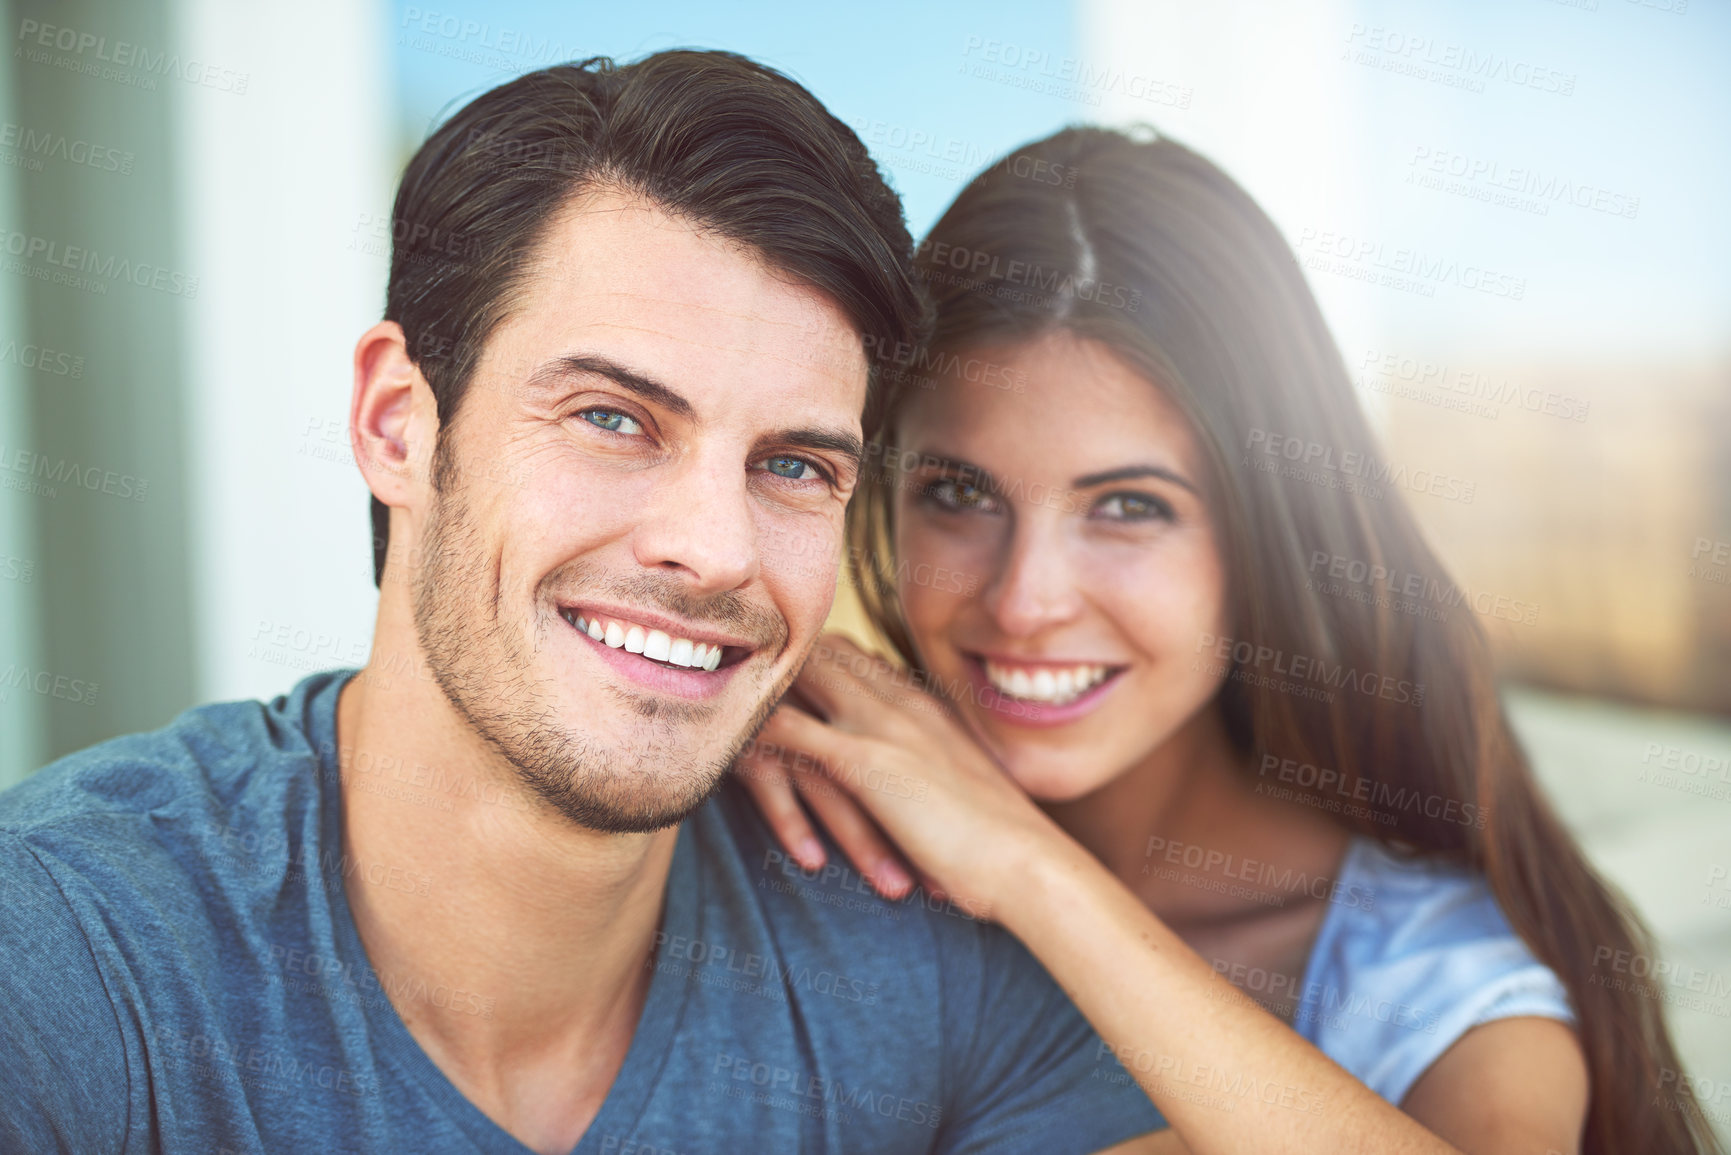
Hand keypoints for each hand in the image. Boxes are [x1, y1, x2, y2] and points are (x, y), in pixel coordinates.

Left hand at [736, 633, 1061, 918]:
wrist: (1029, 863)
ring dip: (756, 679)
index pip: (861, 658)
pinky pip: (791, 733)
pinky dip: (751, 729)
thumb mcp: (970, 794)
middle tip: (726, 654)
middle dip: (777, 650)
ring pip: (803, 678)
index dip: (818, 655)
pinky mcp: (866, 762)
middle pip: (825, 651)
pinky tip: (716, 733)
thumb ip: (942, 775)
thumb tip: (929, 787)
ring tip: (706, 676)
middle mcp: (904, 702)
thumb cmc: (1008, 844)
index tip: (780, 659)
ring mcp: (884, 726)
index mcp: (928, 708)